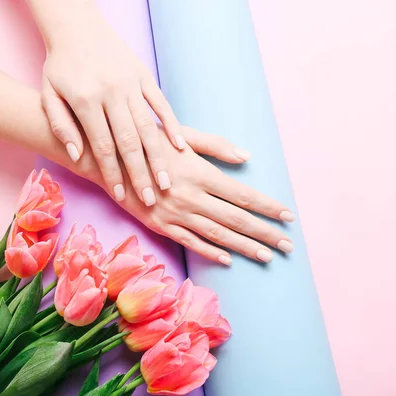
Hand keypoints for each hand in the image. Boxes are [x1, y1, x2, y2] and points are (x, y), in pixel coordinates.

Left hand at [35, 2, 190, 205]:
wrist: (76, 28)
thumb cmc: (60, 66)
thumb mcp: (49, 95)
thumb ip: (60, 125)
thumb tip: (77, 155)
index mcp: (85, 100)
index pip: (102, 146)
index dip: (113, 173)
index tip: (122, 195)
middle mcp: (111, 93)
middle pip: (129, 142)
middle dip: (140, 174)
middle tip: (151, 198)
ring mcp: (130, 84)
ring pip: (148, 127)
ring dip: (159, 157)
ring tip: (167, 181)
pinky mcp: (144, 76)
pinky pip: (161, 104)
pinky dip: (172, 125)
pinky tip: (181, 147)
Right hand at [75, 127, 295, 264]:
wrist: (106, 156)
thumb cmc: (147, 140)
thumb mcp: (182, 135)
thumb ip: (216, 146)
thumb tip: (247, 156)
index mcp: (200, 174)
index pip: (243, 195)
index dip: (268, 207)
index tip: (289, 216)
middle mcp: (191, 197)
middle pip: (236, 219)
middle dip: (265, 234)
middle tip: (289, 245)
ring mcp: (175, 214)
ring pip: (217, 235)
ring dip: (244, 247)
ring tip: (267, 256)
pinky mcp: (160, 225)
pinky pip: (189, 242)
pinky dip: (210, 252)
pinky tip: (229, 260)